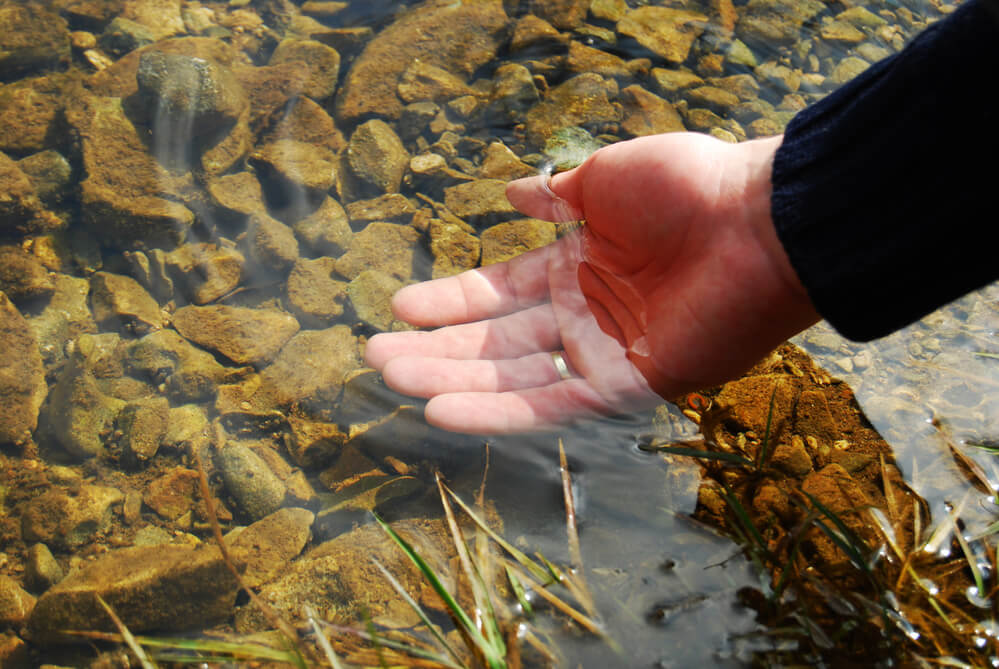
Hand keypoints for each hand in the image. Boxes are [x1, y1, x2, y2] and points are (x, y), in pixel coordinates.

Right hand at [364, 133, 818, 433]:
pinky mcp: (625, 385)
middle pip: (494, 340)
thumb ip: (557, 195)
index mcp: (576, 265)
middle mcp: (582, 314)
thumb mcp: (607, 176)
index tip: (399, 306)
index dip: (450, 300)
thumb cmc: (687, 187)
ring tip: (391, 380)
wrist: (758, 222)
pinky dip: (497, 412)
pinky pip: (550, 403)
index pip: (498, 292)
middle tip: (375, 356)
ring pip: (510, 376)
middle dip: (435, 347)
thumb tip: (510, 193)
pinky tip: (443, 409)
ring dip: (451, 380)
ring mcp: (601, 352)